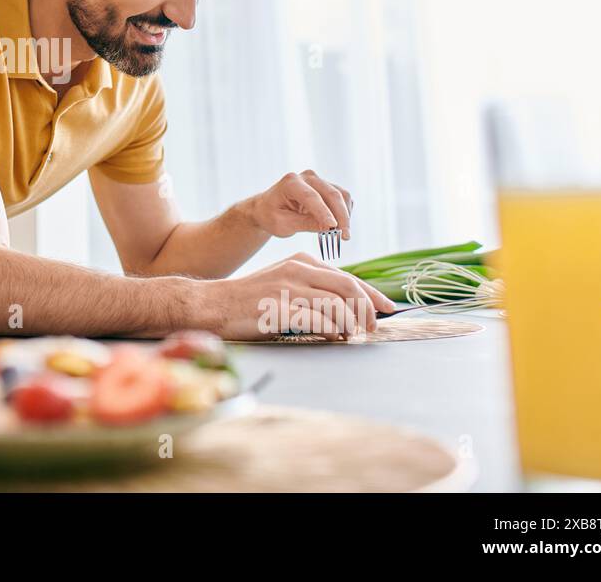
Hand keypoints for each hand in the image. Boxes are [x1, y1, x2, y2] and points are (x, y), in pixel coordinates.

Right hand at [196, 252, 394, 339]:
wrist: (215, 304)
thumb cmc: (250, 300)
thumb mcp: (283, 285)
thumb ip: (312, 292)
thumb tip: (345, 314)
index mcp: (302, 262)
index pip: (347, 276)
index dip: (370, 293)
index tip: (386, 308)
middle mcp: (298, 270)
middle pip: (348, 286)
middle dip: (367, 309)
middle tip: (374, 326)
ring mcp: (288, 288)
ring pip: (336, 303)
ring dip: (351, 322)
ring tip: (353, 334)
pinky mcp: (280, 307)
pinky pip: (318, 319)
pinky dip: (332, 330)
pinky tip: (335, 337)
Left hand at [249, 169, 353, 239]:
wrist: (267, 209)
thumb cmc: (271, 216)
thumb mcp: (282, 224)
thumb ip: (304, 224)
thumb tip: (330, 227)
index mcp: (290, 183)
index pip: (311, 197)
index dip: (324, 212)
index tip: (333, 227)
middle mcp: (307, 177)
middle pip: (331, 194)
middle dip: (341, 216)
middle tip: (345, 237)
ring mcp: (318, 181)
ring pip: (341, 195)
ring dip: (345, 215)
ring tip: (342, 235)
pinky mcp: (326, 187)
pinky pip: (342, 198)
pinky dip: (345, 212)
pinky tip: (340, 227)